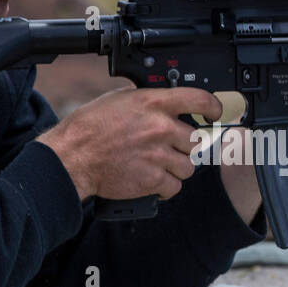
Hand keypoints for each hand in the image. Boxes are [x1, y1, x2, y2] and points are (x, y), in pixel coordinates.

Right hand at [37, 87, 221, 201]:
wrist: (73, 156)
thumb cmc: (90, 128)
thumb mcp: (119, 99)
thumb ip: (146, 101)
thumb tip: (164, 103)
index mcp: (154, 103)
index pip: (200, 100)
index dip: (213, 108)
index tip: (215, 114)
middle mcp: (160, 127)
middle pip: (196, 140)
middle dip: (184, 147)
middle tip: (169, 149)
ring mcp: (158, 154)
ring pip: (188, 166)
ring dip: (177, 168)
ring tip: (159, 166)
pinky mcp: (153, 179)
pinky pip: (175, 186)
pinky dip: (166, 187)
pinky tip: (154, 181)